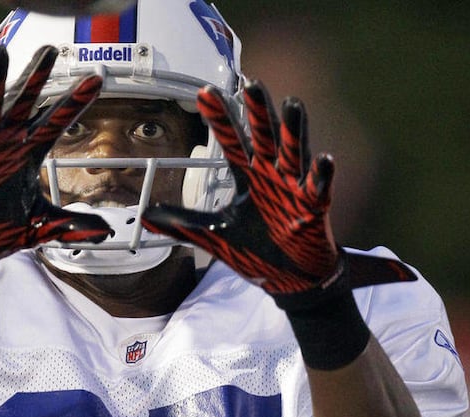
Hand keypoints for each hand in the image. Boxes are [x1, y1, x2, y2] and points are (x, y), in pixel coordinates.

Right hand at [0, 45, 110, 272]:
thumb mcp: (37, 227)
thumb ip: (70, 226)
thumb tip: (106, 232)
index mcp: (26, 157)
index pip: (55, 124)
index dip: (74, 102)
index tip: (96, 80)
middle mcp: (5, 146)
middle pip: (24, 105)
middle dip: (37, 79)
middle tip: (50, 51)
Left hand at [142, 80, 414, 307]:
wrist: (290, 279)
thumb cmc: (257, 251)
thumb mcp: (215, 235)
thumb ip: (182, 224)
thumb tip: (145, 217)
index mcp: (249, 178)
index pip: (232, 142)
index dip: (220, 118)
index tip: (204, 92)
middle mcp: (272, 176)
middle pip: (264, 138)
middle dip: (258, 113)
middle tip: (250, 85)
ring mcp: (296, 188)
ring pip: (295, 153)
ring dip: (294, 131)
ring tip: (292, 104)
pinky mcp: (315, 208)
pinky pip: (320, 188)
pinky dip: (322, 174)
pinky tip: (323, 159)